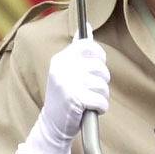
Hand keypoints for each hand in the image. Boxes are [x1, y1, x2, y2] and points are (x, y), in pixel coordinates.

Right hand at [15, 36, 109, 153]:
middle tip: (90, 90)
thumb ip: (76, 51)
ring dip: (101, 96)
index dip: (98, 54)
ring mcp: (68, 83)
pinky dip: (100, 108)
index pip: (87, 45)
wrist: (52, 126)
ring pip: (102, 85)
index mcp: (60, 59)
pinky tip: (90, 110)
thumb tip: (86, 27)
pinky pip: (101, 100)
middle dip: (102, 81)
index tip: (98, 64)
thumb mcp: (65, 71)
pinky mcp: (75, 99)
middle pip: (100, 67)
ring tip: (88, 101)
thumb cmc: (64, 98)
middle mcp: (62, 68)